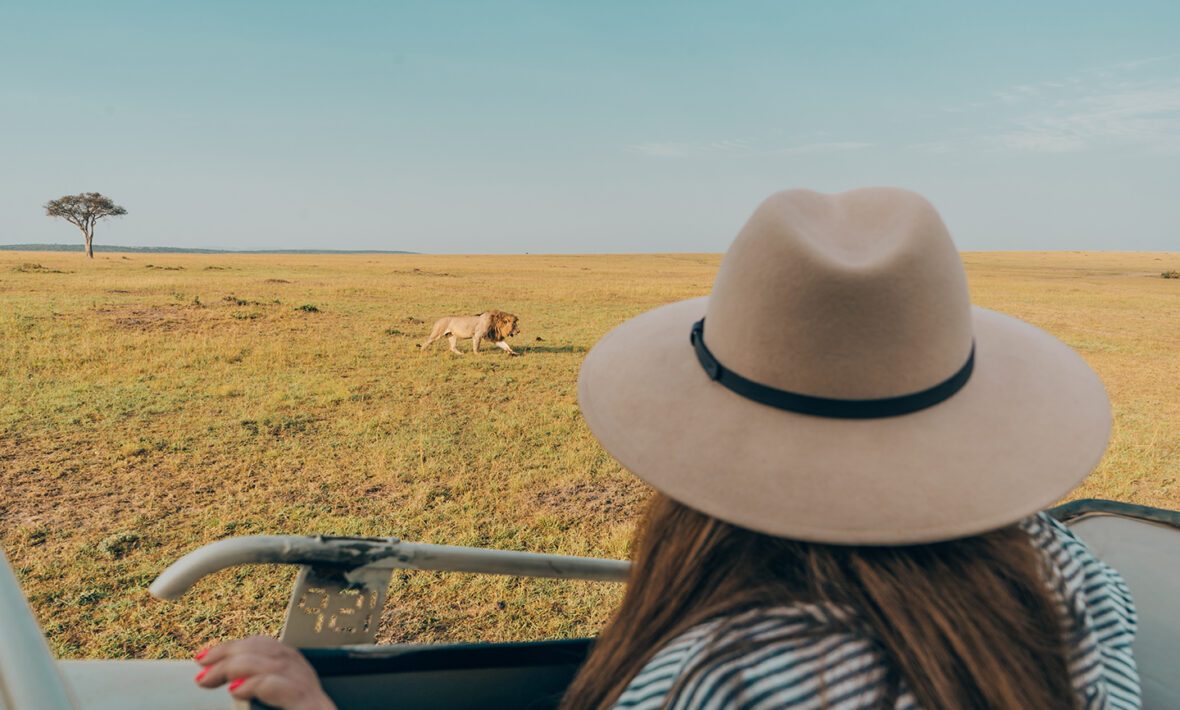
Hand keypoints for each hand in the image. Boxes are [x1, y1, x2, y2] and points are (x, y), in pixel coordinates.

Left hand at [194, 635, 336, 709]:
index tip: (204, 656)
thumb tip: (226, 682)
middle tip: (201, 669)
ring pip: (271, 663)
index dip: (232, 646)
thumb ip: (255, 685)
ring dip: (235, 667)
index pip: (262, 645)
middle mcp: (302, 674)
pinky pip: (281, 686)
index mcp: (294, 670)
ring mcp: (306, 688)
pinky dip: (256, 684)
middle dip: (228, 655)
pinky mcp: (308, 703)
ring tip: (210, 678)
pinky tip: (236, 690)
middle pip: (265, 650)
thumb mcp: (270, 698)